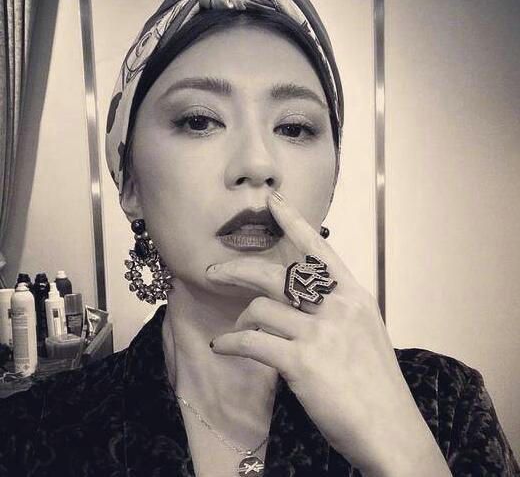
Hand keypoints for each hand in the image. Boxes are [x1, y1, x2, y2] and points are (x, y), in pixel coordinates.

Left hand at [206, 191, 450, 475]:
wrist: (390, 428)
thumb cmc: (377, 384)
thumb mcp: (364, 333)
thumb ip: (336, 310)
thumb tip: (301, 298)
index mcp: (353, 296)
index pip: (319, 249)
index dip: (294, 222)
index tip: (273, 202)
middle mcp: (337, 306)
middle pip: (277, 274)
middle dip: (239, 270)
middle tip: (214, 272)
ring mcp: (320, 332)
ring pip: (260, 307)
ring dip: (241, 319)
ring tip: (236, 332)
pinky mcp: (302, 361)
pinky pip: (252, 341)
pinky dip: (230, 343)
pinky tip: (222, 347)